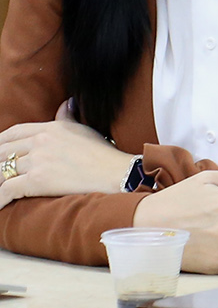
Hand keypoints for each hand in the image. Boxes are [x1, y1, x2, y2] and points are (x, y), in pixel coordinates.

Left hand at [0, 116, 134, 207]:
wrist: (116, 174)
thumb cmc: (104, 154)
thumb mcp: (84, 129)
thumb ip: (68, 117)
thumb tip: (66, 104)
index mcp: (50, 128)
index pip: (14, 132)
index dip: (1, 141)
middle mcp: (40, 141)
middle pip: (2, 151)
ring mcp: (38, 160)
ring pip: (1, 170)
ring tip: (0, 188)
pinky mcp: (37, 180)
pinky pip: (7, 189)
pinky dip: (0, 198)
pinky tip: (0, 204)